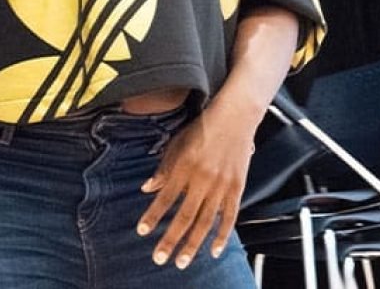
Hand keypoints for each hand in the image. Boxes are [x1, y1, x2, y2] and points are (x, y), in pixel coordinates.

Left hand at [136, 104, 254, 268]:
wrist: (235, 117)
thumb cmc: (203, 128)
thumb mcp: (177, 143)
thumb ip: (163, 168)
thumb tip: (147, 188)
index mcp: (185, 167)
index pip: (165, 198)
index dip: (153, 216)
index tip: (142, 231)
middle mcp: (202, 179)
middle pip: (184, 216)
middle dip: (170, 240)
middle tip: (159, 259)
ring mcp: (221, 185)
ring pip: (205, 222)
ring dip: (193, 244)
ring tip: (182, 262)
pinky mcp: (237, 187)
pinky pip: (229, 216)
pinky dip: (222, 235)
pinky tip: (214, 250)